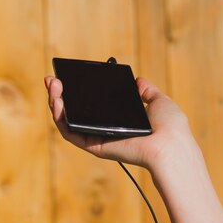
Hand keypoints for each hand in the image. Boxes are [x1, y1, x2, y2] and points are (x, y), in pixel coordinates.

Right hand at [44, 74, 192, 170]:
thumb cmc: (170, 127)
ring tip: (52, 86)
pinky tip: (58, 102)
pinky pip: (70, 133)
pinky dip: (61, 118)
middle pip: (75, 112)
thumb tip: (138, 80)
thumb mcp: (159, 101)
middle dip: (60, 95)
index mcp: (119, 119)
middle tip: (52, 80)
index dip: (77, 92)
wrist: (169, 144)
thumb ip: (147, 91)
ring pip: (68, 121)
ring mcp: (98, 137)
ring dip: (56, 103)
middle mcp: (106, 129)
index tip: (68, 77)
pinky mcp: (94, 145)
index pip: (92, 105)